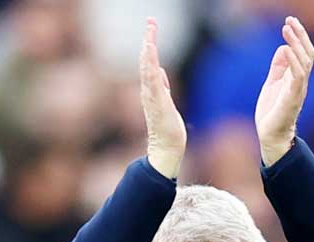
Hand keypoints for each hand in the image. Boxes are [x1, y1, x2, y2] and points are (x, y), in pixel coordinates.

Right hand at [139, 18, 185, 179]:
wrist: (167, 148)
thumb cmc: (167, 128)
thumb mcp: (167, 101)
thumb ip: (163, 86)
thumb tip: (161, 71)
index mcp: (151, 89)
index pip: (149, 62)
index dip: (149, 44)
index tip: (151, 27)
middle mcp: (148, 90)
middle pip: (146, 60)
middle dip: (148, 40)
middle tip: (150, 22)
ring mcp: (151, 96)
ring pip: (147, 67)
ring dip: (148, 49)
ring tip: (149, 33)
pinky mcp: (157, 101)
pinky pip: (152, 79)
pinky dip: (150, 65)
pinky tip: (150, 53)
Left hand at [255, 16, 313, 165]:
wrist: (271, 136)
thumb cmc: (272, 112)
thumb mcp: (272, 83)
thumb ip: (278, 67)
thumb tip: (283, 48)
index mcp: (296, 78)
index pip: (303, 53)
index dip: (298, 36)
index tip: (290, 21)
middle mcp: (301, 81)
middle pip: (307, 53)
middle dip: (300, 35)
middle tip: (290, 20)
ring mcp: (299, 89)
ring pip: (305, 61)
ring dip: (297, 43)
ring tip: (288, 28)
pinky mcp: (293, 97)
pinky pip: (298, 76)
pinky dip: (295, 61)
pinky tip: (287, 49)